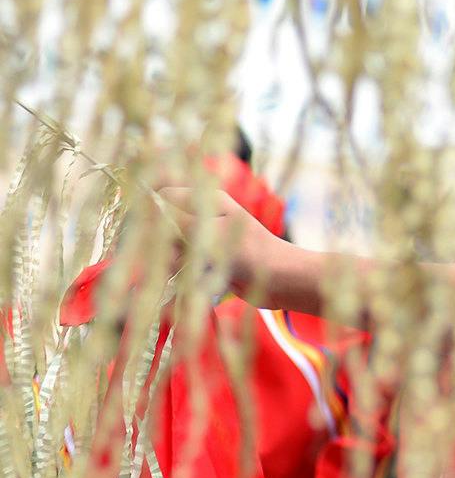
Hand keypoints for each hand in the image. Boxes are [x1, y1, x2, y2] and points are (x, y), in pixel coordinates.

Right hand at [157, 184, 307, 305]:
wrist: (282, 282)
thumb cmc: (252, 252)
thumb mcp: (211, 234)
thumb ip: (177, 221)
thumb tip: (147, 205)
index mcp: (206, 200)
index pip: (164, 196)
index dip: (151, 210)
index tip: (149, 231)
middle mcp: (203, 216)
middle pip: (164, 225)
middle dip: (164, 243)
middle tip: (178, 256)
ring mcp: (205, 239)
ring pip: (171, 248)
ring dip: (174, 262)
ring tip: (194, 270)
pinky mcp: (207, 261)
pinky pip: (183, 265)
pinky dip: (185, 273)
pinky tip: (198, 279)